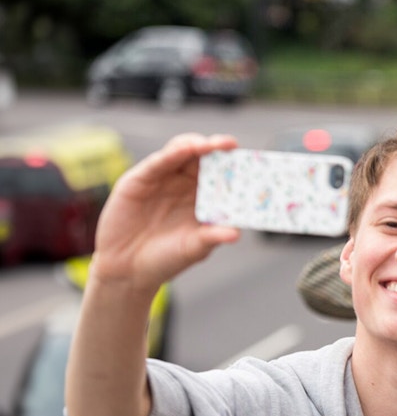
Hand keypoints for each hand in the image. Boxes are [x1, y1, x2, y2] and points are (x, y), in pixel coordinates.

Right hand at [91, 133, 239, 291]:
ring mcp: (162, 179)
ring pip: (181, 152)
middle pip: (203, 157)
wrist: (129, 270)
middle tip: (231, 145)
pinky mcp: (139, 180)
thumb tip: (236, 233)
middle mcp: (184, 184)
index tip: (249, 161)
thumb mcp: (194, 248)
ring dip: (197, 145)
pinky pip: (158, 162)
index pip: (221, 174)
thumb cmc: (166, 258)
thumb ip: (212, 237)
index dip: (233, 166)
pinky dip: (173, 153)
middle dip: (217, 148)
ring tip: (211, 145)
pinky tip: (186, 149)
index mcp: (202, 197)